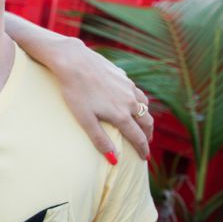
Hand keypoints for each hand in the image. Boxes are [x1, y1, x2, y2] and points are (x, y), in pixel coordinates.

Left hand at [52, 39, 152, 160]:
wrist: (74, 62)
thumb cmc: (76, 92)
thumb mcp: (85, 119)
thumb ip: (99, 139)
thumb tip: (114, 159)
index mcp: (121, 115)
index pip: (138, 137)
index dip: (143, 149)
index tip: (145, 158)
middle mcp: (130, 101)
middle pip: (146, 122)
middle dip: (148, 134)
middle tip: (147, 143)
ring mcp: (128, 86)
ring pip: (144, 105)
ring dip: (146, 117)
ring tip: (142, 124)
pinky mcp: (123, 75)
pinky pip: (136, 91)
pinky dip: (139, 101)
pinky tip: (131, 101)